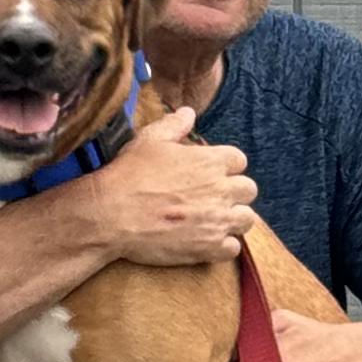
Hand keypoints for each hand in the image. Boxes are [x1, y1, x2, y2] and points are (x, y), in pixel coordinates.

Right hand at [88, 102, 255, 263]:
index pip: (238, 160)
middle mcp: (221, 190)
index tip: (210, 172)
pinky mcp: (209, 248)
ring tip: (213, 220)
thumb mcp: (149, 139)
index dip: (225, 166)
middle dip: (234, 192)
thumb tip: (188, 112)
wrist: (112, 214)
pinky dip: (223, 246)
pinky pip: (233, 249)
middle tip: (213, 197)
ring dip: (233, 219)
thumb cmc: (130, 174)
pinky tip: (206, 241)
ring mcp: (218, 221)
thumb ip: (174, 125)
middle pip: (248, 190)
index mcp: (211, 161)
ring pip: (246, 219)